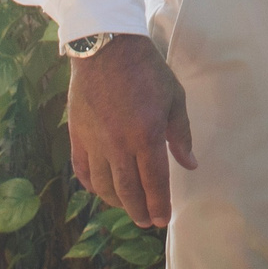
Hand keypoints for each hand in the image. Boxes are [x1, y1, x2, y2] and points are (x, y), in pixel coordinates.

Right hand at [66, 36, 195, 229]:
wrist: (106, 46)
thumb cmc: (146, 69)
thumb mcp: (174, 97)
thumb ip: (181, 134)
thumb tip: (190, 165)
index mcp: (147, 135)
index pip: (155, 183)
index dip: (160, 205)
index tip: (163, 220)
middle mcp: (119, 144)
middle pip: (128, 191)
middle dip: (139, 211)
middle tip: (146, 221)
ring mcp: (95, 141)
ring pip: (103, 185)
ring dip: (116, 202)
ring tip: (127, 207)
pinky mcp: (77, 134)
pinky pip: (82, 169)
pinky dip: (90, 184)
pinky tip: (99, 189)